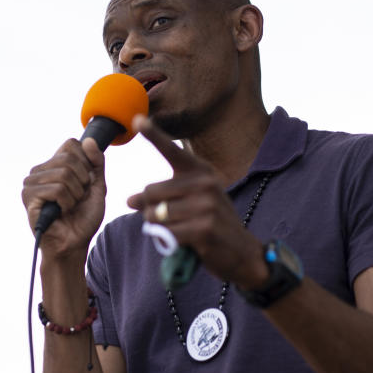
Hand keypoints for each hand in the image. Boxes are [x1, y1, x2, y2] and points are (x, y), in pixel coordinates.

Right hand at [22, 137, 106, 259]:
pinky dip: (67, 202)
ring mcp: (31, 183)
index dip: (86, 164)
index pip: (71, 144)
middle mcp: (40, 171)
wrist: (75, 243)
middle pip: (69, 159)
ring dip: (75, 195)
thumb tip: (88, 140)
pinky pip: (57, 189)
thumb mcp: (97, 186)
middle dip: (82, 182)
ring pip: (64, 174)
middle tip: (77, 199)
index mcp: (54, 165)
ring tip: (69, 206)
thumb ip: (96, 163)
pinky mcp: (28, 197)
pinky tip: (61, 211)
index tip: (85, 184)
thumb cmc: (84, 217)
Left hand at [126, 116, 267, 287]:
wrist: (242, 253)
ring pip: (156, 215)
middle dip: (148, 210)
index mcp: (202, 172)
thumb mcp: (193, 203)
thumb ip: (164, 197)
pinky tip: (184, 243)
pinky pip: (167, 234)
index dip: (153, 134)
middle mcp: (205, 183)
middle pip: (151, 191)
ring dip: (158, 228)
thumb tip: (129, 200)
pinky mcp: (204, 228)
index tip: (138, 118)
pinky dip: (167, 242)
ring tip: (178, 232)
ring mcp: (206, 205)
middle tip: (164, 221)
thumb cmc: (211, 226)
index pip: (172, 151)